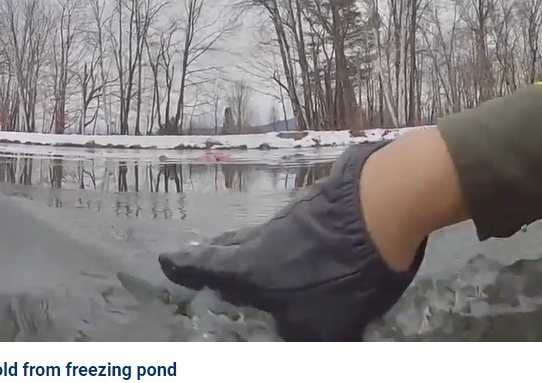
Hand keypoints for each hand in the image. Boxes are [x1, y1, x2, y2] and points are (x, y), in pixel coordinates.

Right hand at [158, 142, 426, 340]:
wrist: (380, 209)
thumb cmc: (339, 274)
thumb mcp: (322, 327)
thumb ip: (300, 337)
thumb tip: (292, 334)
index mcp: (250, 268)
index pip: (208, 268)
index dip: (185, 267)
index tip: (164, 260)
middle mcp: (261, 240)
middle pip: (228, 247)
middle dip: (211, 255)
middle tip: (197, 256)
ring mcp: (289, 220)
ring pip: (257, 236)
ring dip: (244, 246)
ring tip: (240, 254)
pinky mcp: (316, 209)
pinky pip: (287, 229)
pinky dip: (280, 240)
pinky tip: (293, 245)